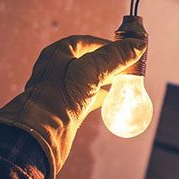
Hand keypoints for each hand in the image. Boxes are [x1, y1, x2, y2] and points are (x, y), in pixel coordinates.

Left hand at [0, 33, 146, 178]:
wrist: (40, 136)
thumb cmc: (60, 97)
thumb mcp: (90, 71)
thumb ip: (114, 57)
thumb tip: (138, 44)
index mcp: (58, 53)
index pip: (88, 42)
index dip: (108, 45)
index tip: (127, 50)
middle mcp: (57, 68)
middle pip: (89, 59)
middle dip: (109, 62)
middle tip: (128, 66)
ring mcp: (60, 88)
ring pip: (88, 78)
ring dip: (105, 78)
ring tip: (123, 81)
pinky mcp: (64, 106)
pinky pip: (86, 96)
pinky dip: (99, 96)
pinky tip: (111, 99)